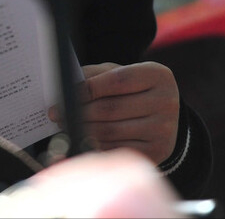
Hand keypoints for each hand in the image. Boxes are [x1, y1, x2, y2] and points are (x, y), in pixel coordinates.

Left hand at [51, 62, 179, 165]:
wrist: (163, 117)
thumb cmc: (136, 90)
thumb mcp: (122, 74)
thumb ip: (97, 74)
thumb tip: (68, 81)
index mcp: (158, 75)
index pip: (117, 80)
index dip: (88, 87)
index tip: (65, 92)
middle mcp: (166, 102)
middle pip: (111, 108)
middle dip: (78, 111)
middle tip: (57, 113)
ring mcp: (163, 129)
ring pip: (110, 131)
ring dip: (82, 129)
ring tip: (65, 124)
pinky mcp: (156, 151)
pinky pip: (115, 149)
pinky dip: (94, 144)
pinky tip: (83, 138)